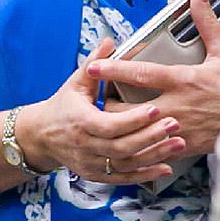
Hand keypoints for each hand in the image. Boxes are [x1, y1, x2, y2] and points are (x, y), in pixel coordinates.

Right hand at [16, 40, 183, 186]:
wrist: (41, 136)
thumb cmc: (62, 106)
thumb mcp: (75, 83)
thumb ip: (94, 64)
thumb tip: (109, 42)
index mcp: (80, 122)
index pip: (110, 124)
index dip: (134, 119)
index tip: (155, 109)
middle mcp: (85, 146)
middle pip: (121, 147)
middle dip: (150, 137)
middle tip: (175, 124)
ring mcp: (91, 163)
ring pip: (126, 164)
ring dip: (154, 155)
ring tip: (178, 144)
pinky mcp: (97, 175)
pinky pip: (124, 178)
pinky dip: (146, 175)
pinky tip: (165, 167)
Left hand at [95, 0, 219, 159]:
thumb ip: (207, 24)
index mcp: (182, 80)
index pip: (140, 73)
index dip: (113, 69)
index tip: (93, 67)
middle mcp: (175, 106)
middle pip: (126, 109)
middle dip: (107, 107)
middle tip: (95, 102)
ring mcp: (177, 130)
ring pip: (134, 133)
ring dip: (117, 128)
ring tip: (104, 123)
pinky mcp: (182, 147)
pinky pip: (151, 150)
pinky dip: (136, 147)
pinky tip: (127, 144)